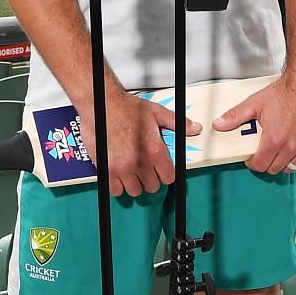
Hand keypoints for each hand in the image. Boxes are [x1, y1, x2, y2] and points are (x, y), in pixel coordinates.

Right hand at [82, 86, 198, 197]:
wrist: (101, 103)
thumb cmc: (125, 107)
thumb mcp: (156, 112)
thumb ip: (177, 123)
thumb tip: (194, 128)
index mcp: (154, 149)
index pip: (169, 178)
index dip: (165, 174)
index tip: (160, 170)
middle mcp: (139, 161)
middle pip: (152, 187)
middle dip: (150, 179)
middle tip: (145, 168)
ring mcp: (122, 167)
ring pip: (135, 191)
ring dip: (134, 183)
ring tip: (131, 171)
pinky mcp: (107, 169)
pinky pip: (115, 190)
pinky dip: (117, 185)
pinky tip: (118, 174)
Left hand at [213, 74, 295, 175]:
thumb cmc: (285, 94)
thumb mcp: (254, 104)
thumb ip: (235, 116)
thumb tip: (219, 124)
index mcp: (274, 138)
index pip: (261, 165)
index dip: (253, 163)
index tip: (252, 159)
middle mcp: (291, 145)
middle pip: (275, 169)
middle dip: (267, 162)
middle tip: (264, 152)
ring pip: (291, 167)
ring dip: (283, 162)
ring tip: (278, 150)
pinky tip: (294, 149)